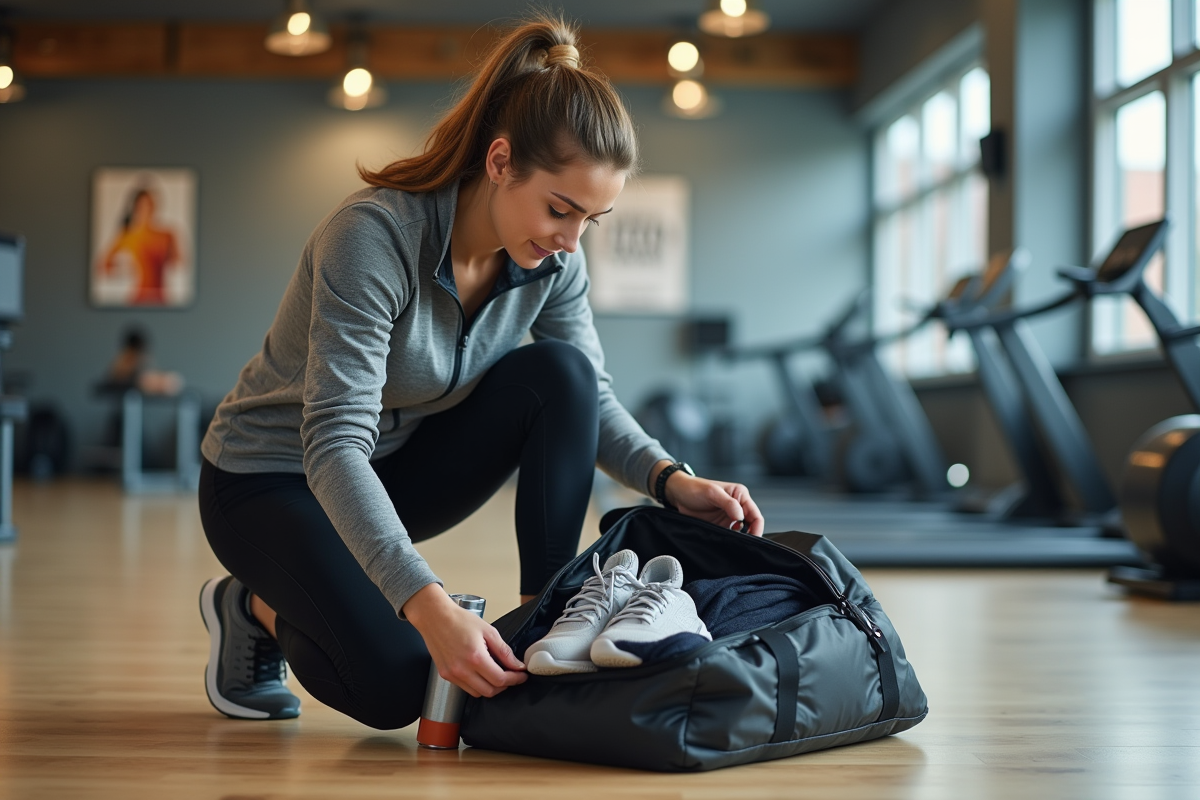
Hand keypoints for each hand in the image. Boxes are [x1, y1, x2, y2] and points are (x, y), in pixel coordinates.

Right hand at [402, 584, 526, 697]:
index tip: (522, 676)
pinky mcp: (445, 675)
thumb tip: (517, 665)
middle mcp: (462, 670)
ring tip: (496, 674)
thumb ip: (504, 651)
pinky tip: (480, 674)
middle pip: (490, 691)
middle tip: (512, 676)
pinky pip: (465, 688)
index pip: (500, 679)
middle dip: (505, 685)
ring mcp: (452, 674)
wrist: (435, 617)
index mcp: (475, 657)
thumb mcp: (488, 631)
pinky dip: (476, 685)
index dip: (515, 679)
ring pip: (477, 693)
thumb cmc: (459, 620)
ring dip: (490, 687)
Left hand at [655, 462, 764, 535]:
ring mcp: (729, 517)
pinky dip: (731, 540)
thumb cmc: (694, 488)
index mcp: (740, 495)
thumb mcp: (712, 493)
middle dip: (750, 535)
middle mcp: (737, 506)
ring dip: (740, 539)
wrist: (677, 494)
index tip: (752, 539)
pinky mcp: (721, 525)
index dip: (757, 528)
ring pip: (742, 532)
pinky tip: (727, 543)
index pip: (755, 514)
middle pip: (751, 524)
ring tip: (736, 546)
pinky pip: (730, 535)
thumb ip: (728, 503)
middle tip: (744, 545)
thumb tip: (741, 516)